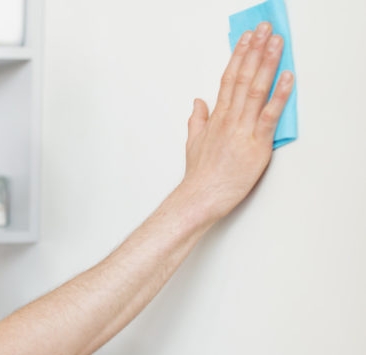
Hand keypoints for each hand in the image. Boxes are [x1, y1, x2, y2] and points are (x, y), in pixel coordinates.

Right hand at [181, 22, 293, 221]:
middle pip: (243, 77)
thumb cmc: (200, 176)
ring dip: (267, 64)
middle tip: (264, 30)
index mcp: (217, 118)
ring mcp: (242, 131)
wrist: (200, 197)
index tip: (246, 39)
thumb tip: (197, 103)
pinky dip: (279, 96)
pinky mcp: (256, 145)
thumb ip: (197, 120)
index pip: (228, 79)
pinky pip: (269, 116)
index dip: (239, 56)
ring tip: (276, 43)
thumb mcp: (193, 144)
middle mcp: (229, 120)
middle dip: (254, 50)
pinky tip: (286, 78)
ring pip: (255, 90)